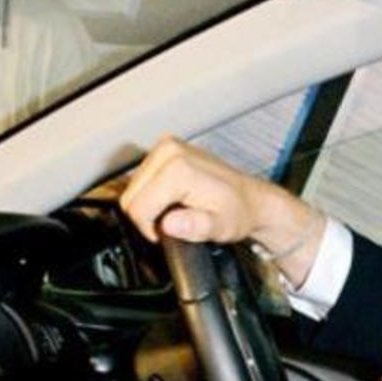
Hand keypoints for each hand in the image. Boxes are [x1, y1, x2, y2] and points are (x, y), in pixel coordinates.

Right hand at [119, 135, 324, 285]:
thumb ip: (196, 227)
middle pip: (131, 196)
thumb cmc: (238, 212)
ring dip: (149, 204)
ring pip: (133, 188)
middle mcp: (169, 151)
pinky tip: (173, 199)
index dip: (149, 228)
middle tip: (174, 223)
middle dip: (147, 216)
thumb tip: (170, 224)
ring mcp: (167, 146)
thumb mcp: (220, 227)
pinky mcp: (165, 148)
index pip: (137, 207)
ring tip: (176, 211)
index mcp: (178, 169)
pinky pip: (141, 179)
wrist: (250, 199)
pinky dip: (151, 193)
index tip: (167, 233)